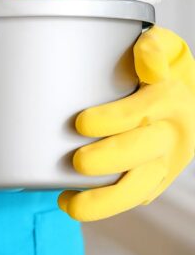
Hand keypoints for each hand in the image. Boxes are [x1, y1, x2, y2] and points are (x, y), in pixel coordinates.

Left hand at [60, 26, 194, 220]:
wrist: (188, 98)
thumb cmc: (162, 71)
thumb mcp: (165, 49)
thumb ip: (154, 49)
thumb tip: (147, 57)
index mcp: (170, 100)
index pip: (144, 111)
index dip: (114, 118)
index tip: (82, 122)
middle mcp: (171, 134)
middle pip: (142, 152)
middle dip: (108, 159)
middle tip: (78, 161)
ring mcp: (165, 162)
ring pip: (140, 186)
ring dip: (106, 199)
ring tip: (72, 204)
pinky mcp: (156, 181)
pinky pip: (134, 198)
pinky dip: (104, 205)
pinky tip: (73, 203)